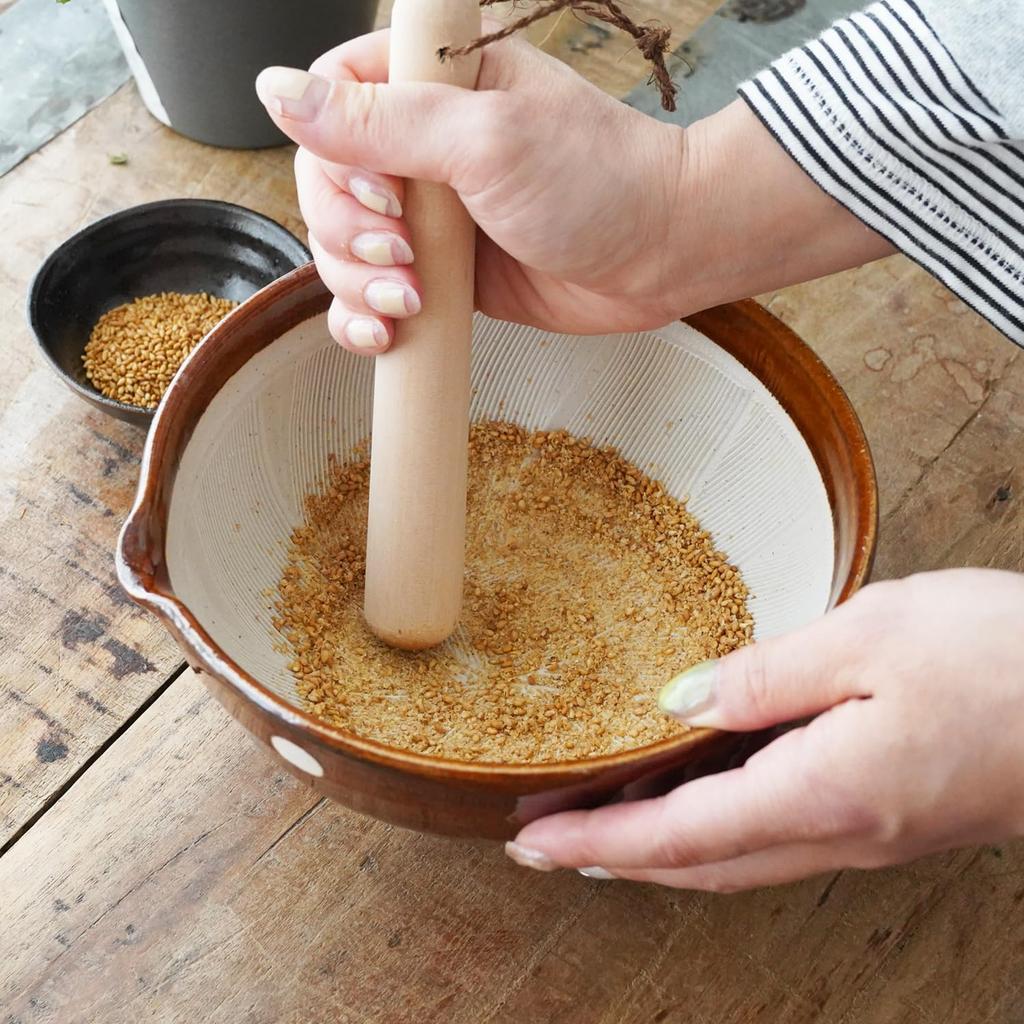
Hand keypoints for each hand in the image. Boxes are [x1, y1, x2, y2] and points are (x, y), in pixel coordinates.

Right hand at [255, 29, 891, 353]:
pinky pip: (374, 295)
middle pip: (324, 182)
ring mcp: (430, 214)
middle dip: (346, 230)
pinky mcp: (443, 273)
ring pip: (342, 246)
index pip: (331, 98)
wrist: (660, 255)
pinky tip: (386, 334)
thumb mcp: (485, 138)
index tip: (384, 193)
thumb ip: (380, 120)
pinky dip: (365, 319)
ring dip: (357, 281)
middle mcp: (423, 145)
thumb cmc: (597, 182)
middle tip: (402, 252)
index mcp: (432, 82)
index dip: (332, 154)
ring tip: (411, 298)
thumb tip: (276, 91)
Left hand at [506, 569, 1023, 890]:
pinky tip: (695, 801)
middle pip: (694, 862)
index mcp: (821, 792)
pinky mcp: (884, 817)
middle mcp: (836, 832)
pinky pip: (772, 837)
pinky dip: (711, 830)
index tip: (532, 842)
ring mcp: (864, 834)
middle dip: (611, 854)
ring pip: (732, 858)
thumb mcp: (871, 636)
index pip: (676, 833)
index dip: (596, 840)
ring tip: (597, 823)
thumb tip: (678, 699)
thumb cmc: (1000, 659)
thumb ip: (765, 674)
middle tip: (542, 837)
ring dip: (656, 847)